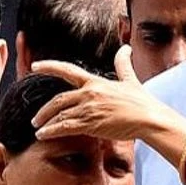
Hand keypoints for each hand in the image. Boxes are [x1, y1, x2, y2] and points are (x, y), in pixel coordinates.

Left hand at [30, 45, 185, 165]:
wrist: (150, 119)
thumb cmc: (142, 102)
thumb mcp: (130, 80)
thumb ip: (123, 64)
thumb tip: (125, 48)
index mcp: (95, 82)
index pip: (68, 70)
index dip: (49, 66)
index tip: (35, 66)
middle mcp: (89, 93)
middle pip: (57, 100)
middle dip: (44, 110)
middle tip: (36, 118)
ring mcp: (89, 108)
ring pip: (59, 114)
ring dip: (45, 123)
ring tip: (39, 129)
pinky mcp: (90, 123)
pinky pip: (64, 127)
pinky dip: (50, 131)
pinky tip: (43, 136)